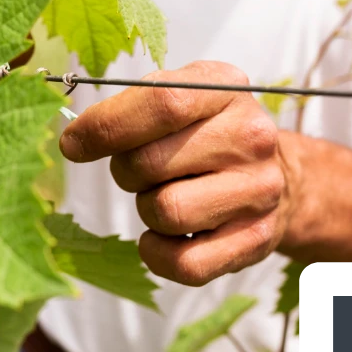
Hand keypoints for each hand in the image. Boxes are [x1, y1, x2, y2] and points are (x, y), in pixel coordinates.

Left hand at [59, 61, 295, 285]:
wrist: (278, 177)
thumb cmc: (207, 134)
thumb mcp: (180, 98)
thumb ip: (130, 108)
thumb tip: (75, 141)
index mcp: (225, 88)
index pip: (161, 103)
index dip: (105, 127)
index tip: (73, 144)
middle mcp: (251, 136)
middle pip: (150, 163)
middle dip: (126, 171)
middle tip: (140, 171)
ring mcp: (258, 190)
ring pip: (165, 212)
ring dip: (147, 209)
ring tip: (165, 195)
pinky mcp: (255, 239)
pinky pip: (185, 263)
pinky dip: (158, 253)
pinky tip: (165, 235)